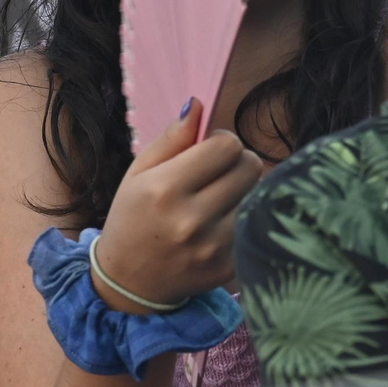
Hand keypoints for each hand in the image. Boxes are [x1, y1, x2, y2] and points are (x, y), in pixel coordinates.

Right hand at [94, 99, 264, 311]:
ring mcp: (214, 247)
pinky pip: (256, 224)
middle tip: (220, 172)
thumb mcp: (137, 173)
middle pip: (250, 166)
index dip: (221, 141)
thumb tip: (198, 104)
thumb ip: (171, 138)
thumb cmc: (131, 219)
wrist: (128, 282)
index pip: (226, 145)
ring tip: (221, 198)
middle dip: (238, 161)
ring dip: (244, 191)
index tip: (209, 150)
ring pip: (259, 195)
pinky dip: (245, 218)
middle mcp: (192, 219)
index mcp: (164, 189)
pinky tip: (222, 224)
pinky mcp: (230, 267)